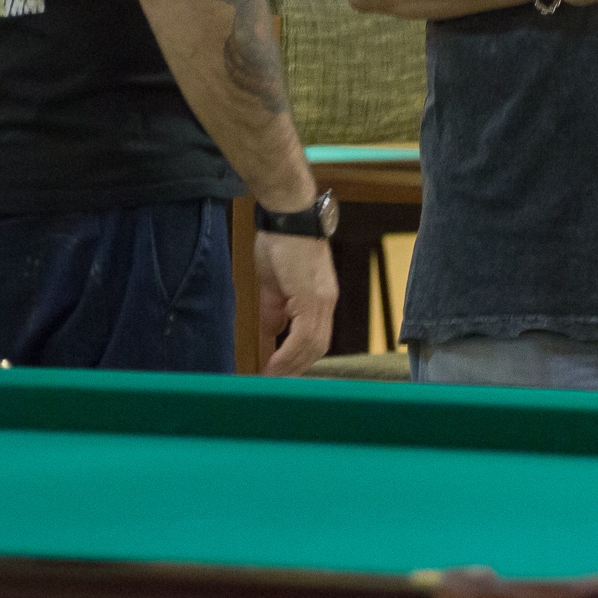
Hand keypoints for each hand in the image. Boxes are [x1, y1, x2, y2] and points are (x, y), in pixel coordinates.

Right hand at [254, 231, 337, 375]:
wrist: (288, 214)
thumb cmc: (281, 242)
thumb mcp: (274, 283)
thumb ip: (275, 308)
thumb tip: (272, 330)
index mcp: (322, 298)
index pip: (317, 338)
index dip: (300, 359)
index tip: (281, 373)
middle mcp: (327, 301)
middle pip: (318, 347)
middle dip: (296, 369)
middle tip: (275, 383)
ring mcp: (321, 298)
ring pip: (313, 344)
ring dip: (291, 366)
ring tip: (271, 379)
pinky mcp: (311, 295)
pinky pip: (303, 334)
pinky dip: (288, 354)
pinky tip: (273, 364)